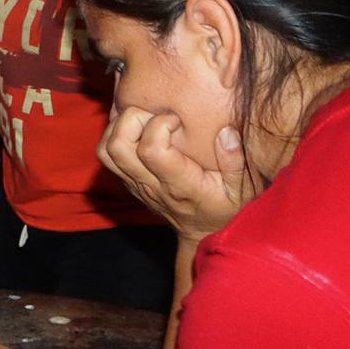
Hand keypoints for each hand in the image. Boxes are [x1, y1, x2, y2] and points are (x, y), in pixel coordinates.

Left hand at [98, 106, 252, 240]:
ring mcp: (136, 184)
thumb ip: (236, 162)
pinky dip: (114, 135)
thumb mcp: (242, 190)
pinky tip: (136, 127)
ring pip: (106, 151)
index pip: (151, 150)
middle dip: (132, 119)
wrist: (203, 234)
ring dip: (118, 127)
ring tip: (143, 119)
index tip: (177, 120)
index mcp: (179, 184)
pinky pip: (107, 156)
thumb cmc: (226, 208)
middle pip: (119, 147)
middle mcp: (151, 185)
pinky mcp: (129, 182)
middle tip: (155, 114)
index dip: (159, 126)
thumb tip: (225, 133)